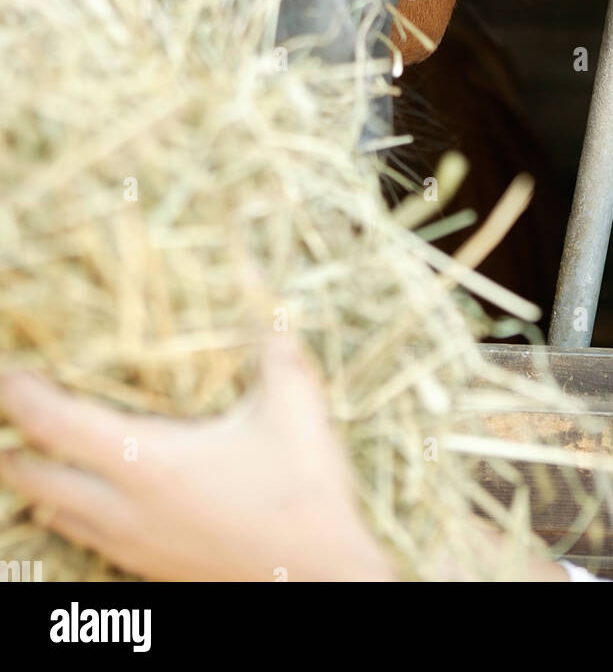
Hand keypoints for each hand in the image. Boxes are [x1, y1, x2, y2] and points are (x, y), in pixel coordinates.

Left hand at [0, 333, 395, 581]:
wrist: (325, 581)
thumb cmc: (303, 491)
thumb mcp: (295, 402)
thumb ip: (273, 343)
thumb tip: (260, 287)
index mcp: (149, 462)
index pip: (56, 426)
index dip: (21, 396)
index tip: (9, 372)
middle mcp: (128, 509)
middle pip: (37, 479)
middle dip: (12, 444)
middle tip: (9, 410)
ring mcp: (137, 546)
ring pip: (57, 516)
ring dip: (36, 484)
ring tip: (27, 456)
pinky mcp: (154, 572)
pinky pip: (89, 542)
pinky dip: (67, 518)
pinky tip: (77, 511)